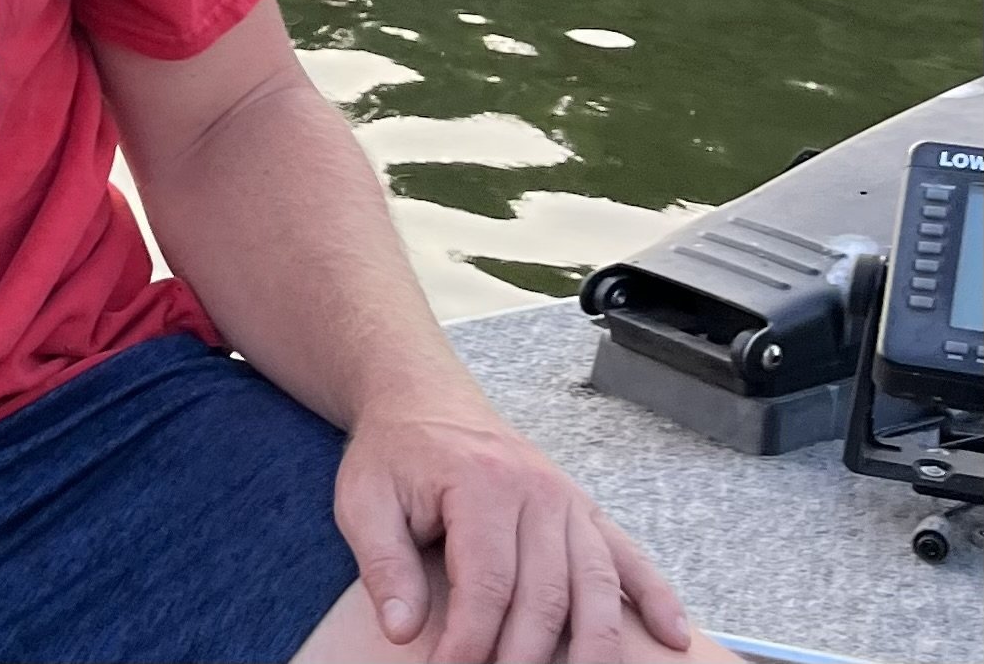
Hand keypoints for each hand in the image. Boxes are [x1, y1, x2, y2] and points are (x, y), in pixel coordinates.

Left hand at [335, 389, 690, 662]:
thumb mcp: (363, 498)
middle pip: (545, 594)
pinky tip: (673, 636)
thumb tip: (402, 630)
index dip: (470, 642)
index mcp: (479, 485)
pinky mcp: (583, 508)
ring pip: (594, 584)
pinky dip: (655, 596)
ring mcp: (565, 499)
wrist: (424, 399)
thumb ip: (382, 563)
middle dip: (526, 656)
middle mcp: (535, 491)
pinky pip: (628, 555)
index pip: (485, 585)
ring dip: (594, 645)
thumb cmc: (395, 452)